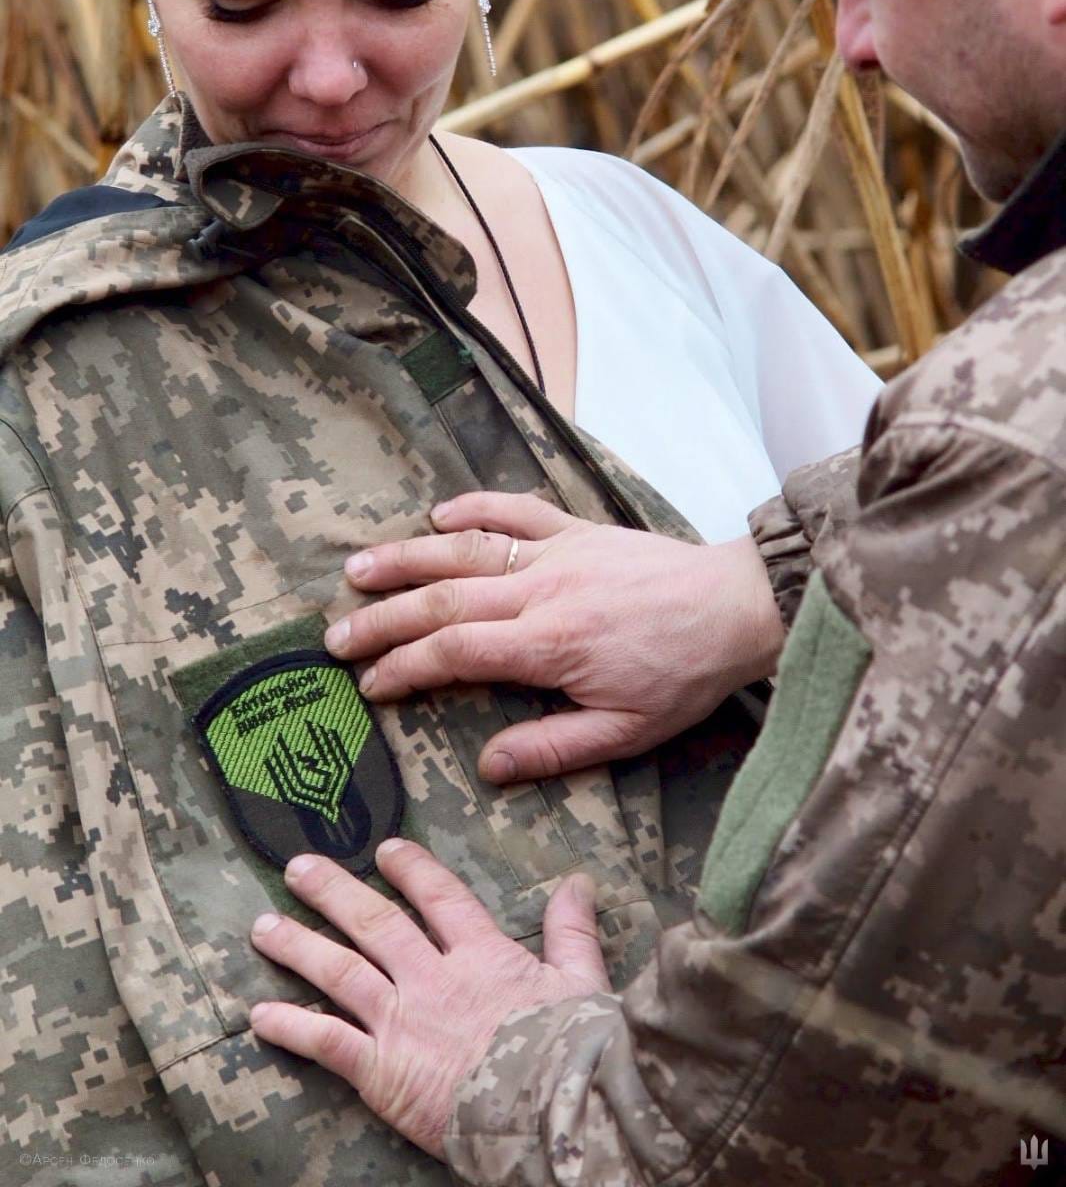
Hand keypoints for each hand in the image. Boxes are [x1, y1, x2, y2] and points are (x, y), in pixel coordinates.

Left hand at [249, 842, 609, 1159]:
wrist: (557, 1112)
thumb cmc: (575, 1052)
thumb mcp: (583, 982)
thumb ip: (573, 930)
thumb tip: (578, 881)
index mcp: (483, 954)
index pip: (440, 896)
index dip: (411, 869)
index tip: (385, 849)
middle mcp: (434, 978)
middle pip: (375, 922)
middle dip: (333, 892)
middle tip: (298, 868)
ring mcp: (404, 1022)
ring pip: (340, 972)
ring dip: (299, 946)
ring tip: (264, 927)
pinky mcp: (384, 1071)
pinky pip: (327, 1042)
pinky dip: (291, 1026)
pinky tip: (259, 1015)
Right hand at [325, 492, 784, 783]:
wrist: (738, 607)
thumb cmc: (684, 674)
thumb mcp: (626, 732)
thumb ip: (552, 748)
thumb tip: (487, 767)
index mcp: (547, 644)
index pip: (452, 653)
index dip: (402, 669)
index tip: (368, 685)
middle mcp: (541, 590)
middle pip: (442, 600)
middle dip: (382, 619)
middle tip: (335, 636)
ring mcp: (557, 552)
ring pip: (466, 549)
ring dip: (407, 557)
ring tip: (358, 569)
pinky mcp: (577, 529)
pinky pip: (516, 509)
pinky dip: (475, 507)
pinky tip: (438, 514)